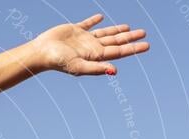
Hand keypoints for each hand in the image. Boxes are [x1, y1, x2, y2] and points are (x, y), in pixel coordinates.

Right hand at [31, 13, 148, 75]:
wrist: (41, 53)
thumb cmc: (58, 62)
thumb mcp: (79, 67)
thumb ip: (96, 69)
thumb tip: (114, 70)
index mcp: (95, 56)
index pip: (119, 51)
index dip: (133, 48)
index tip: (147, 45)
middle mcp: (91, 48)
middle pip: (115, 42)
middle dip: (130, 38)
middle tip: (144, 33)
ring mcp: (83, 39)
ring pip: (105, 33)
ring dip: (116, 30)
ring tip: (128, 28)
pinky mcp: (74, 30)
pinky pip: (87, 24)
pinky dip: (94, 21)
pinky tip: (100, 17)